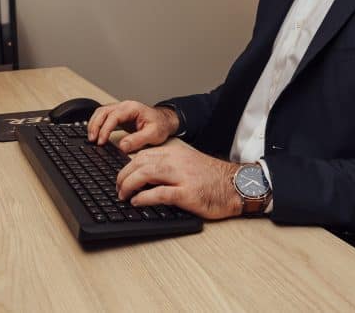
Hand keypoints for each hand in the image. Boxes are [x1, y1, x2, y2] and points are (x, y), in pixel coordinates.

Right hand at [86, 101, 179, 151]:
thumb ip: (138, 140)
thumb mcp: (153, 134)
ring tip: (91, 138)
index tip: (101, 141)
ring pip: (101, 112)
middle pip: (103, 111)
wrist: (165, 121)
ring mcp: (121, 110)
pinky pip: (104, 117)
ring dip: (94, 124)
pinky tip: (95, 134)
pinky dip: (97, 124)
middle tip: (93, 140)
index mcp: (132, 108)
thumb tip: (122, 146)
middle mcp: (124, 106)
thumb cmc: (161, 126)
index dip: (105, 129)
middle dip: (95, 125)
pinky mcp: (119, 116)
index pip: (113, 116)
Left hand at [116, 145, 242, 219]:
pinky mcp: (187, 193)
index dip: (127, 166)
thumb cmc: (213, 178)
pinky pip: (159, 193)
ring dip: (128, 185)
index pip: (143, 154)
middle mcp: (176, 161)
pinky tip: (136, 202)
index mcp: (175, 152)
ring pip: (145, 173)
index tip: (121, 177)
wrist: (237, 185)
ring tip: (122, 195)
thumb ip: (169, 167)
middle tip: (117, 188)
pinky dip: (144, 198)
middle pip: (139, 162)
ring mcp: (182, 176)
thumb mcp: (188, 164)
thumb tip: (145, 177)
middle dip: (122, 176)